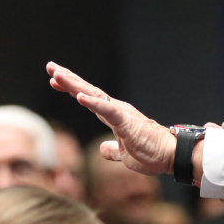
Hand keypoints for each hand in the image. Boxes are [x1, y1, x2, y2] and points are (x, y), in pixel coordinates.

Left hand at [47, 62, 173, 174]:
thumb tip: (102, 150)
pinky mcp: (127, 123)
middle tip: (51, 67)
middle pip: (88, 91)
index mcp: (115, 116)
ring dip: (74, 85)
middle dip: (68, 79)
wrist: (172, 156)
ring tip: (57, 74)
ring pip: (94, 95)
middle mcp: (117, 110)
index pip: (90, 99)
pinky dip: (93, 103)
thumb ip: (113, 150)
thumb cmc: (152, 154)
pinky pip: (107, 111)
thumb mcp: (125, 155)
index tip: (55, 81)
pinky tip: (79, 96)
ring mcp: (121, 114)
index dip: (72, 89)